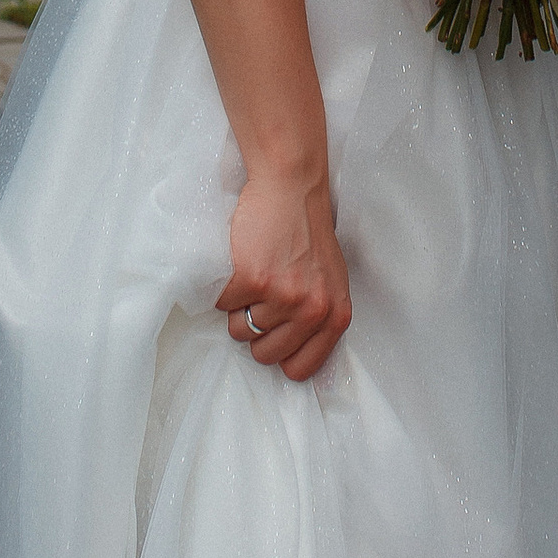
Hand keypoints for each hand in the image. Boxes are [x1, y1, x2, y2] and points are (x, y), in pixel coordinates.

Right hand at [217, 162, 350, 382]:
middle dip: (256, 331)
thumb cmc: (308, 231)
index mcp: (335, 316)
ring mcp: (283, 297)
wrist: (291, 187)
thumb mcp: (331, 281)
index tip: (274, 336)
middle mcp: (312, 311)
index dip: (281, 355)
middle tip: (263, 297)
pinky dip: (225, 288)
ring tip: (255, 274)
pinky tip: (242, 263)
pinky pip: (223, 305)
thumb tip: (297, 358)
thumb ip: (319, 319)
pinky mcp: (253, 280)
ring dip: (239, 308)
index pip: (300, 370)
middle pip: (265, 356)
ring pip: (240, 331)